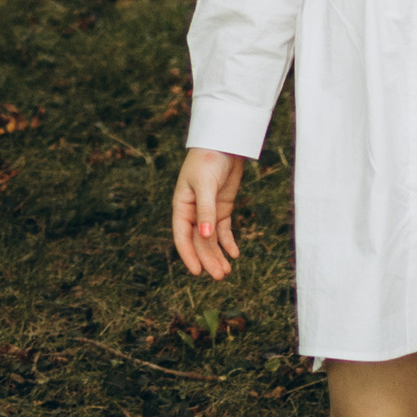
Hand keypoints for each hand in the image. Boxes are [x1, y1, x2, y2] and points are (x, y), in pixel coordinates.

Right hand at [173, 148, 244, 282]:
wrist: (225, 140)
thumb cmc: (209, 159)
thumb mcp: (205, 185)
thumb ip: (206, 210)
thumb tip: (204, 235)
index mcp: (182, 206)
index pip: (182, 236)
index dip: (189, 255)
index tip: (198, 272)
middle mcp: (193, 212)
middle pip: (199, 241)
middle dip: (208, 259)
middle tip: (220, 276)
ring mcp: (208, 211)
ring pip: (211, 239)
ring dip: (218, 255)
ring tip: (226, 271)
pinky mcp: (222, 207)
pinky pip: (223, 230)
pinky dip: (228, 243)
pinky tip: (235, 254)